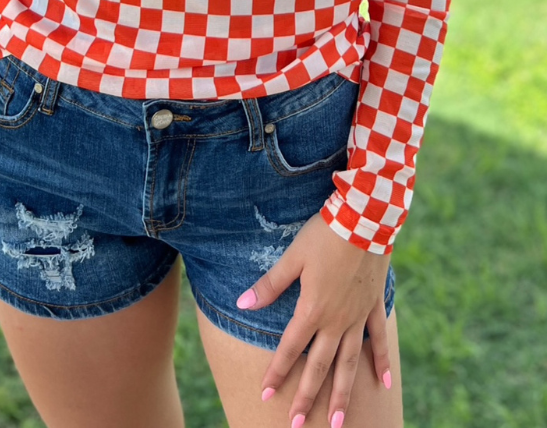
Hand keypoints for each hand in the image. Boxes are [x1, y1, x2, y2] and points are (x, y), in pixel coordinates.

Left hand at [236, 212, 392, 425]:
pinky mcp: (375, 306)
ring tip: (339, 423)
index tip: (265, 395)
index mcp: (312, 309)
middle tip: (298, 425)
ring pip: (349, 364)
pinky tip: (385, 385)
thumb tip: (242, 304)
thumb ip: (270, 285)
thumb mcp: (292, 258)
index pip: (290, 349)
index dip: (277, 372)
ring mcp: (358, 316)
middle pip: (320, 366)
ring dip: (343, 394)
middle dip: (307, 397)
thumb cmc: (323, 236)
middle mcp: (336, 321)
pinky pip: (378, 340)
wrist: (364, 220)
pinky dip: (381, 362)